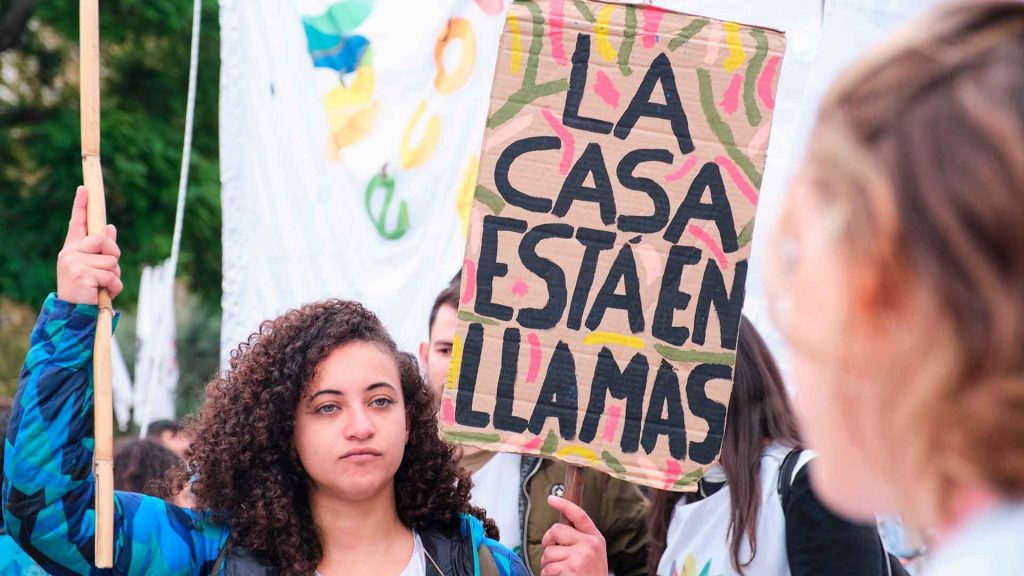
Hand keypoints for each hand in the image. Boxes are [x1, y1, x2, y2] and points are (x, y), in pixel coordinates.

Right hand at [56, 186, 122, 303]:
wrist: (75, 313)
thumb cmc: (87, 290)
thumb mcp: (94, 267)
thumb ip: (102, 249)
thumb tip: (110, 227)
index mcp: (73, 248)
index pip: (78, 222)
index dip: (81, 205)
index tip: (84, 188)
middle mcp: (70, 252)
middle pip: (104, 240)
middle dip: (114, 256)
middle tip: (107, 271)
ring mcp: (74, 263)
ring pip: (111, 261)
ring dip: (114, 276)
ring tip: (102, 286)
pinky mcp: (81, 275)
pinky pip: (111, 276)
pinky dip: (114, 287)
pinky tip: (103, 294)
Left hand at [540, 495, 607, 575]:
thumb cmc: (591, 574)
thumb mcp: (592, 554)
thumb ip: (579, 540)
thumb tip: (556, 530)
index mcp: (595, 538)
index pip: (579, 515)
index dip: (564, 504)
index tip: (551, 499)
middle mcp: (589, 544)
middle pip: (555, 530)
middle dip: (549, 543)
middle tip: (554, 555)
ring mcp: (580, 557)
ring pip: (548, 553)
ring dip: (548, 564)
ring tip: (561, 572)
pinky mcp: (570, 569)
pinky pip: (547, 569)